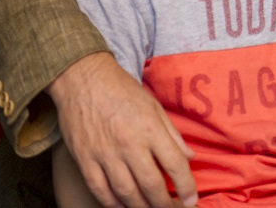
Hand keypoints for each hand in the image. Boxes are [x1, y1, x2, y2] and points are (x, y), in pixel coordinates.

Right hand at [48, 53, 195, 207]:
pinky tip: (122, 206)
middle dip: (164, 204)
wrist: (83, 79)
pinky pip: (100, 189)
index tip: (192, 199)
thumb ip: (172, 134)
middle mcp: (129, 144)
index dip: (186, 186)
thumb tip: (189, 156)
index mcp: (150, 129)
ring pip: (126, 192)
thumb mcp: (154, 106)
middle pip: (151, 185)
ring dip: (140, 207)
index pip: (175, 164)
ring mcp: (105, 154)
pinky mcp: (85, 159)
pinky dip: (112, 203)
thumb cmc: (122, 90)